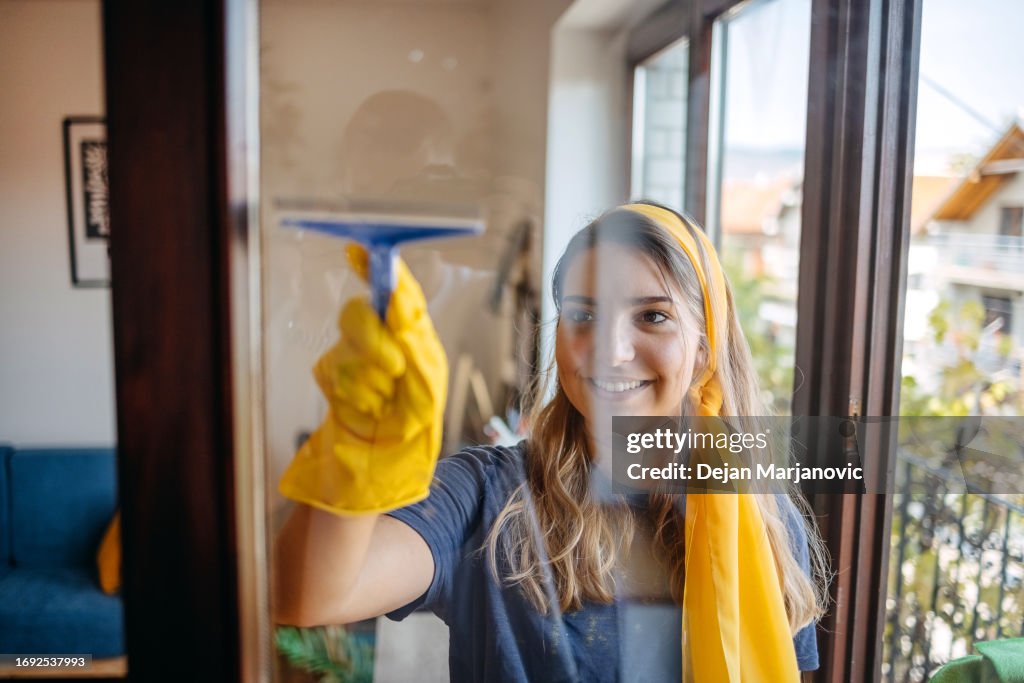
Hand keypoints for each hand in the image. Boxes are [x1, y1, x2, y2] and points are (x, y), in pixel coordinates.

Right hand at [279, 245, 447, 514]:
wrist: (379, 468)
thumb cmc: (411, 429)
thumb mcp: (428, 393)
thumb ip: (418, 354)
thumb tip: (404, 319)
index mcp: (412, 337)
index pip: (397, 295)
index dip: (382, 272)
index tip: (365, 252)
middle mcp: (382, 339)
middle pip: (361, 313)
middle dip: (375, 341)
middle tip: (394, 370)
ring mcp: (352, 355)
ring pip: (347, 345)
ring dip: (369, 380)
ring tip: (383, 405)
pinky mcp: (332, 375)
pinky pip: (333, 372)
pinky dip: (352, 396)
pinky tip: (365, 411)